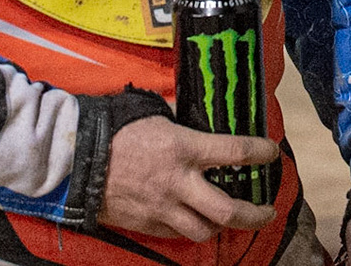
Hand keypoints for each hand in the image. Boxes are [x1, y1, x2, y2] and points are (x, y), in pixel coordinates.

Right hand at [97, 116, 278, 241]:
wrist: (78, 160)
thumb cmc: (117, 131)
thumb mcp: (155, 116)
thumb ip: (182, 122)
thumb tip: (202, 118)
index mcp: (184, 148)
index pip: (235, 151)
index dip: (261, 152)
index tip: (272, 153)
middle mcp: (178, 182)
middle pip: (228, 211)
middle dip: (255, 214)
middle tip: (267, 211)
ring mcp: (163, 208)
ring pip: (205, 230)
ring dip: (223, 226)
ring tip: (232, 219)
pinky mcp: (148, 224)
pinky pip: (179, 234)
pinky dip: (192, 229)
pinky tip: (197, 219)